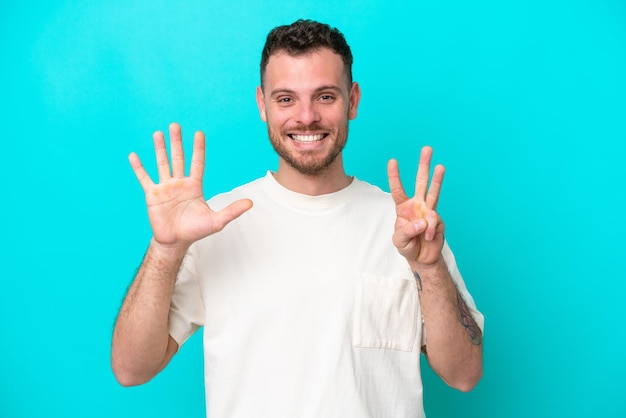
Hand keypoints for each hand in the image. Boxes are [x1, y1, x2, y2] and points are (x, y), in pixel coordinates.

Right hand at [129, 123, 252, 249]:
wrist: (175, 242)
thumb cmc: (195, 231)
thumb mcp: (217, 221)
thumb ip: (232, 211)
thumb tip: (251, 203)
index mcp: (194, 186)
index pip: (197, 163)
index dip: (198, 149)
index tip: (199, 134)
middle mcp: (179, 183)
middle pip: (178, 158)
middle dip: (177, 142)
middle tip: (175, 125)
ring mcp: (165, 187)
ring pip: (162, 163)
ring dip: (160, 148)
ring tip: (158, 133)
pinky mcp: (152, 195)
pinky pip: (144, 178)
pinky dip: (139, 167)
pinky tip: (134, 155)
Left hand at [387, 146, 444, 265]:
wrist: (422, 259)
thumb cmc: (407, 246)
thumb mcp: (399, 240)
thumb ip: (407, 231)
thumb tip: (422, 221)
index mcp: (403, 207)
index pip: (398, 189)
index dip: (395, 176)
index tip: (392, 161)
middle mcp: (417, 205)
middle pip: (420, 182)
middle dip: (423, 166)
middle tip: (427, 149)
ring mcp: (429, 211)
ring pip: (433, 192)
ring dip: (437, 179)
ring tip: (440, 166)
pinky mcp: (439, 221)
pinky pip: (434, 222)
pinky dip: (430, 231)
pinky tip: (428, 237)